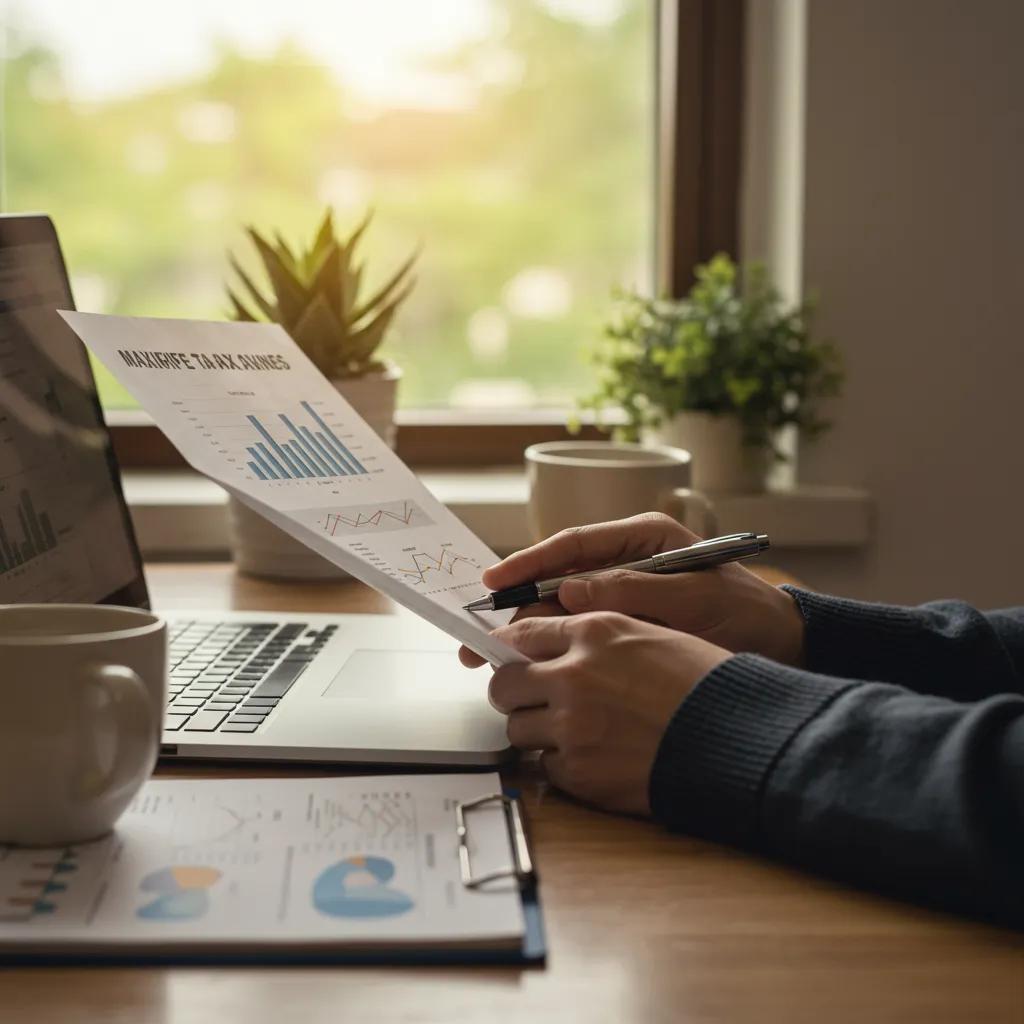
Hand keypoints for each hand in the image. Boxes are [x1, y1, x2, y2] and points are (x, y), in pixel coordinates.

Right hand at [460, 512, 803, 667]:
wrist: (780, 645)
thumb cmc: (744, 612)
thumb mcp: (692, 597)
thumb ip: (632, 590)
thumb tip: (570, 590)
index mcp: (643, 538)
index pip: (575, 544)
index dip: (530, 562)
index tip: (494, 582)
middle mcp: (626, 561)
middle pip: (559, 576)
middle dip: (518, 604)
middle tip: (479, 633)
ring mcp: (624, 592)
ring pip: (562, 607)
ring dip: (528, 628)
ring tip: (492, 655)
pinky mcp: (626, 622)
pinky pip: (580, 629)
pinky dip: (553, 644)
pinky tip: (529, 662)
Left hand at [488, 612, 730, 813]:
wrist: (738, 738)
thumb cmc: (707, 684)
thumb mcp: (655, 635)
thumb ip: (600, 638)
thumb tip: (560, 647)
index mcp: (595, 632)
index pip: (525, 632)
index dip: (514, 647)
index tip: (512, 656)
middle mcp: (574, 674)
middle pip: (505, 682)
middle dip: (514, 691)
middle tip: (532, 699)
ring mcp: (572, 725)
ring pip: (517, 728)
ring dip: (536, 730)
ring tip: (569, 732)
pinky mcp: (579, 771)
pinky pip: (545, 765)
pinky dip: (562, 764)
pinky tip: (592, 758)